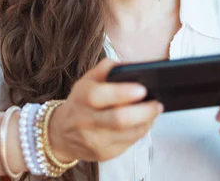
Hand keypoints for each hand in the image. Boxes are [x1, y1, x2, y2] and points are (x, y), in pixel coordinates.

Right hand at [48, 58, 163, 162]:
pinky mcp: (103, 154)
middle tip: (157, 104)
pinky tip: (144, 122)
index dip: (122, 93)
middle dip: (143, 112)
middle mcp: (85, 121)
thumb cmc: (80, 103)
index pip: (99, 96)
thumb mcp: (85, 82)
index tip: (142, 89)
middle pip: (118, 119)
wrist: (62, 134)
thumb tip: (121, 64)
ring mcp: (94, 141)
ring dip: (146, 122)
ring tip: (154, 111)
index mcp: (80, 98)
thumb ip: (102, 70)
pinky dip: (140, 132)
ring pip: (127, 134)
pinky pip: (128, 144)